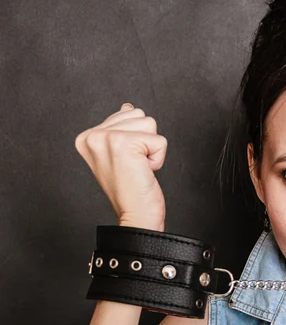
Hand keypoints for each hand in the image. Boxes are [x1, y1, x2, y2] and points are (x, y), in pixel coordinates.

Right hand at [75, 103, 167, 230]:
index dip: (136, 139)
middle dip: (145, 141)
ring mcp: (105, 138)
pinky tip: (143, 172)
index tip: (125, 161)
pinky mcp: (124, 144)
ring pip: (150, 123)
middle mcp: (91, 136)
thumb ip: (121, 128)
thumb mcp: (120, 154)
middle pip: (139, 115)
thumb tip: (127, 107)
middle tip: (132, 166)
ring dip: (151, 149)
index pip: (127, 113)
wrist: (135, 216)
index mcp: (86, 137)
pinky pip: (160, 140)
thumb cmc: (130, 190)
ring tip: (137, 168)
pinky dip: (158, 158)